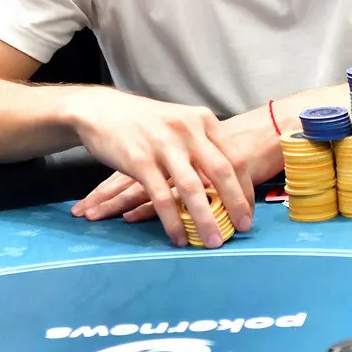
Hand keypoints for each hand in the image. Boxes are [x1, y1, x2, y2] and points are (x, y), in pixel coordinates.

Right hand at [74, 109, 279, 231]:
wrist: (102, 110)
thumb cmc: (145, 121)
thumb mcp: (180, 124)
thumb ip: (202, 146)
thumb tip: (225, 182)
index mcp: (202, 120)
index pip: (234, 157)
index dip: (245, 187)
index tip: (249, 210)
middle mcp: (187, 130)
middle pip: (221, 172)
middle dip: (235, 204)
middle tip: (243, 228)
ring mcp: (163, 145)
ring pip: (192, 189)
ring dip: (205, 219)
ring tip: (213, 241)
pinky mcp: (139, 161)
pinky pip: (161, 198)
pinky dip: (172, 221)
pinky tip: (179, 237)